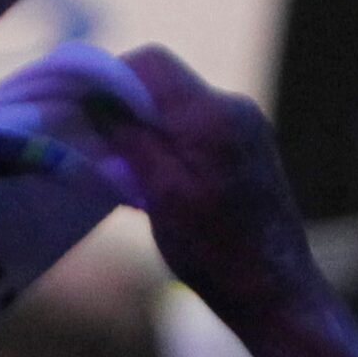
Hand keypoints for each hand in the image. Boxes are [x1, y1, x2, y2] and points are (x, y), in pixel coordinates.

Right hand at [86, 45, 325, 330]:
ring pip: (178, 107)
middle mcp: (235, 109)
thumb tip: (97, 98)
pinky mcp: (247, 149)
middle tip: (92, 139)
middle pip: (165, 83)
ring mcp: (246, 128)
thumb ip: (131, 139)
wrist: (275, 293)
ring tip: (119, 164)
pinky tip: (151, 176)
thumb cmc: (215, 251)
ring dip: (144, 126)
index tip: (82, 108)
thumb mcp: (162, 194)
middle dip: (124, 104)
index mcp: (213, 115)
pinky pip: (196, 128)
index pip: (152, 63)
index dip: (110, 75)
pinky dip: (167, 141)